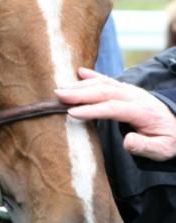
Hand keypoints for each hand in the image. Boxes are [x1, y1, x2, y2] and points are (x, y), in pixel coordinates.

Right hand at [55, 67, 175, 160]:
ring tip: (60, 89)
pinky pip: (108, 80)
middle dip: (80, 93)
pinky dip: (92, 75)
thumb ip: (146, 147)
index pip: (113, 108)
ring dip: (81, 85)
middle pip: (104, 92)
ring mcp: (130, 90)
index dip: (92, 110)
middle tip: (58, 95)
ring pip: (103, 84)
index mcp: (142, 111)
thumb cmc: (168, 140)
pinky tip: (78, 72)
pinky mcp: (126, 89)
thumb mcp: (163, 150)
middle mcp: (135, 96)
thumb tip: (127, 141)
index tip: (71, 113)